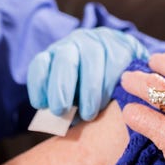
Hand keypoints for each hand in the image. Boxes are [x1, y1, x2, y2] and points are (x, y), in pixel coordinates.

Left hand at [28, 27, 148, 119]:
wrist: (125, 63)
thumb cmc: (92, 88)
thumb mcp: (74, 95)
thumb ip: (66, 106)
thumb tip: (61, 121)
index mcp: (56, 55)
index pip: (40, 64)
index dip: (39, 84)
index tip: (41, 105)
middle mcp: (75, 44)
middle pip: (64, 60)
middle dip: (60, 87)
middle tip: (60, 111)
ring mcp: (99, 42)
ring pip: (91, 62)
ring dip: (88, 92)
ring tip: (88, 114)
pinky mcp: (122, 46)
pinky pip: (114, 65)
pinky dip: (109, 87)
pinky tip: (107, 102)